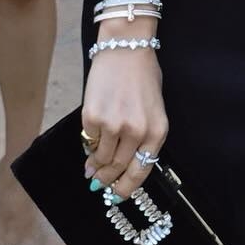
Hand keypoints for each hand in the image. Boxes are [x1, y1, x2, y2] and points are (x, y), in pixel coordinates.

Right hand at [82, 48, 166, 204]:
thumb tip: (121, 164)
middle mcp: (137, 131)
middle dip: (108, 180)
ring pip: (101, 159)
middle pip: (118, 168)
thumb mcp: (153, 109)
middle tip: (100, 184)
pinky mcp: (93, 117)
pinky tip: (88, 143)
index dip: (127, 188)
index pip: (141, 171)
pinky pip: (89, 140)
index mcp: (157, 131)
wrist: (126, 48)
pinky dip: (88, 145)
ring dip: (95, 167)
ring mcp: (114, 125)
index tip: (117, 195)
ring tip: (91, 169)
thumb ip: (142, 136)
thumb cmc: (142, 77)